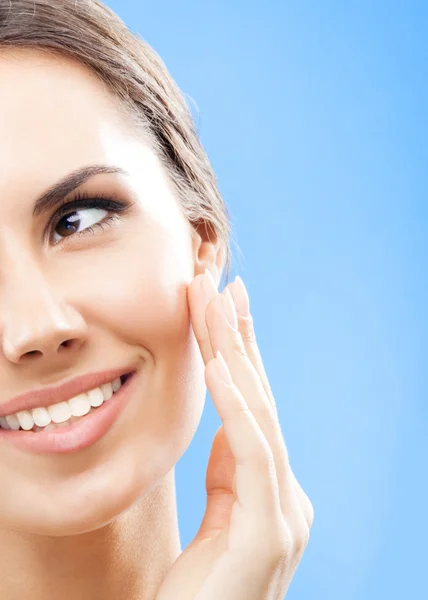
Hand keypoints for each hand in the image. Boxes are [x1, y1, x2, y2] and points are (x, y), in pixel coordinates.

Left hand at [155, 271, 313, 599]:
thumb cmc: (197, 593)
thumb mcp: (214, 520)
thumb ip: (229, 474)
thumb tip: (229, 426)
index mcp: (273, 493)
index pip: (254, 409)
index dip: (241, 356)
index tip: (225, 308)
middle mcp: (289, 498)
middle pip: (260, 401)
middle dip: (240, 339)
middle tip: (225, 283)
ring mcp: (286, 516)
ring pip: (258, 416)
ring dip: (235, 354)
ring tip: (217, 302)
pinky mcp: (272, 534)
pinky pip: (253, 454)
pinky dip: (238, 404)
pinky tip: (221, 363)